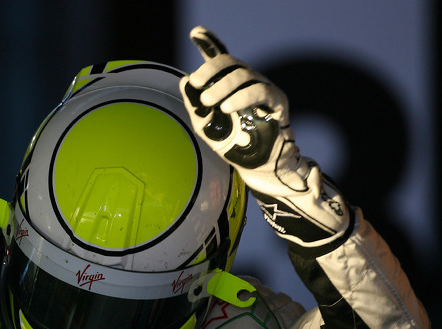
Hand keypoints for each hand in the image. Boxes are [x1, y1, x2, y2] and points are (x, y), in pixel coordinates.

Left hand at [179, 26, 349, 246]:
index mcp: (228, 84)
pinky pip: (259, 91)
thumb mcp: (205, 124)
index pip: (219, 59)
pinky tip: (227, 107)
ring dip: (222, 86)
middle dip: (209, 70)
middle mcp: (246, 80)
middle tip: (195, 83)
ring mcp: (262, 87)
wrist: (256, 164)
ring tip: (208, 102)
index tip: (195, 32)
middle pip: (228, 62)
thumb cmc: (231, 143)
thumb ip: (194, 104)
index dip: (208, 42)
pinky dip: (241, 97)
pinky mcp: (276, 101)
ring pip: (242, 75)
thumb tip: (184, 82)